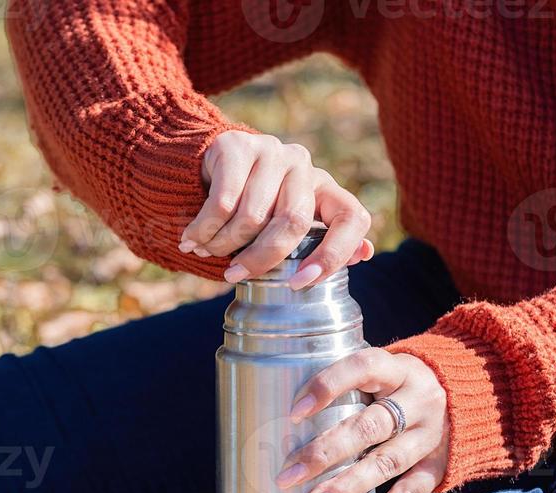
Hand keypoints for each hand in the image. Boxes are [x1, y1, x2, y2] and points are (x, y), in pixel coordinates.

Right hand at [181, 131, 374, 288]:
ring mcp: (272, 152)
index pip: (351, 218)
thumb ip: (317, 241)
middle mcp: (304, 167)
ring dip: (222, 244)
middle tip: (234, 275)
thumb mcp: (283, 224)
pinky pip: (222, 203)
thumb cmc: (249, 206)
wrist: (206, 163)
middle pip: (293, 222)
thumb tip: (364, 255)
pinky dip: (203, 229)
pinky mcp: (238, 147)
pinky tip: (191, 239)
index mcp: (324, 189)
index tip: (301, 283)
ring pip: (252, 216)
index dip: (334, 254)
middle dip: (260, 258)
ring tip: (204, 252)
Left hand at [274, 348, 448, 492]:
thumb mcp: (382, 373)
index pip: (363, 368)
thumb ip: (344, 387)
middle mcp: (418, 401)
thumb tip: (275, 414)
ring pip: (386, 463)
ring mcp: (430, 437)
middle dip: (325, 452)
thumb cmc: (398, 386)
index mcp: (399, 369)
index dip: (327, 386)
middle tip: (286, 476)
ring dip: (346, 487)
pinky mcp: (437, 468)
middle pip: (369, 427)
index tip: (294, 413)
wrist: (469, 397)